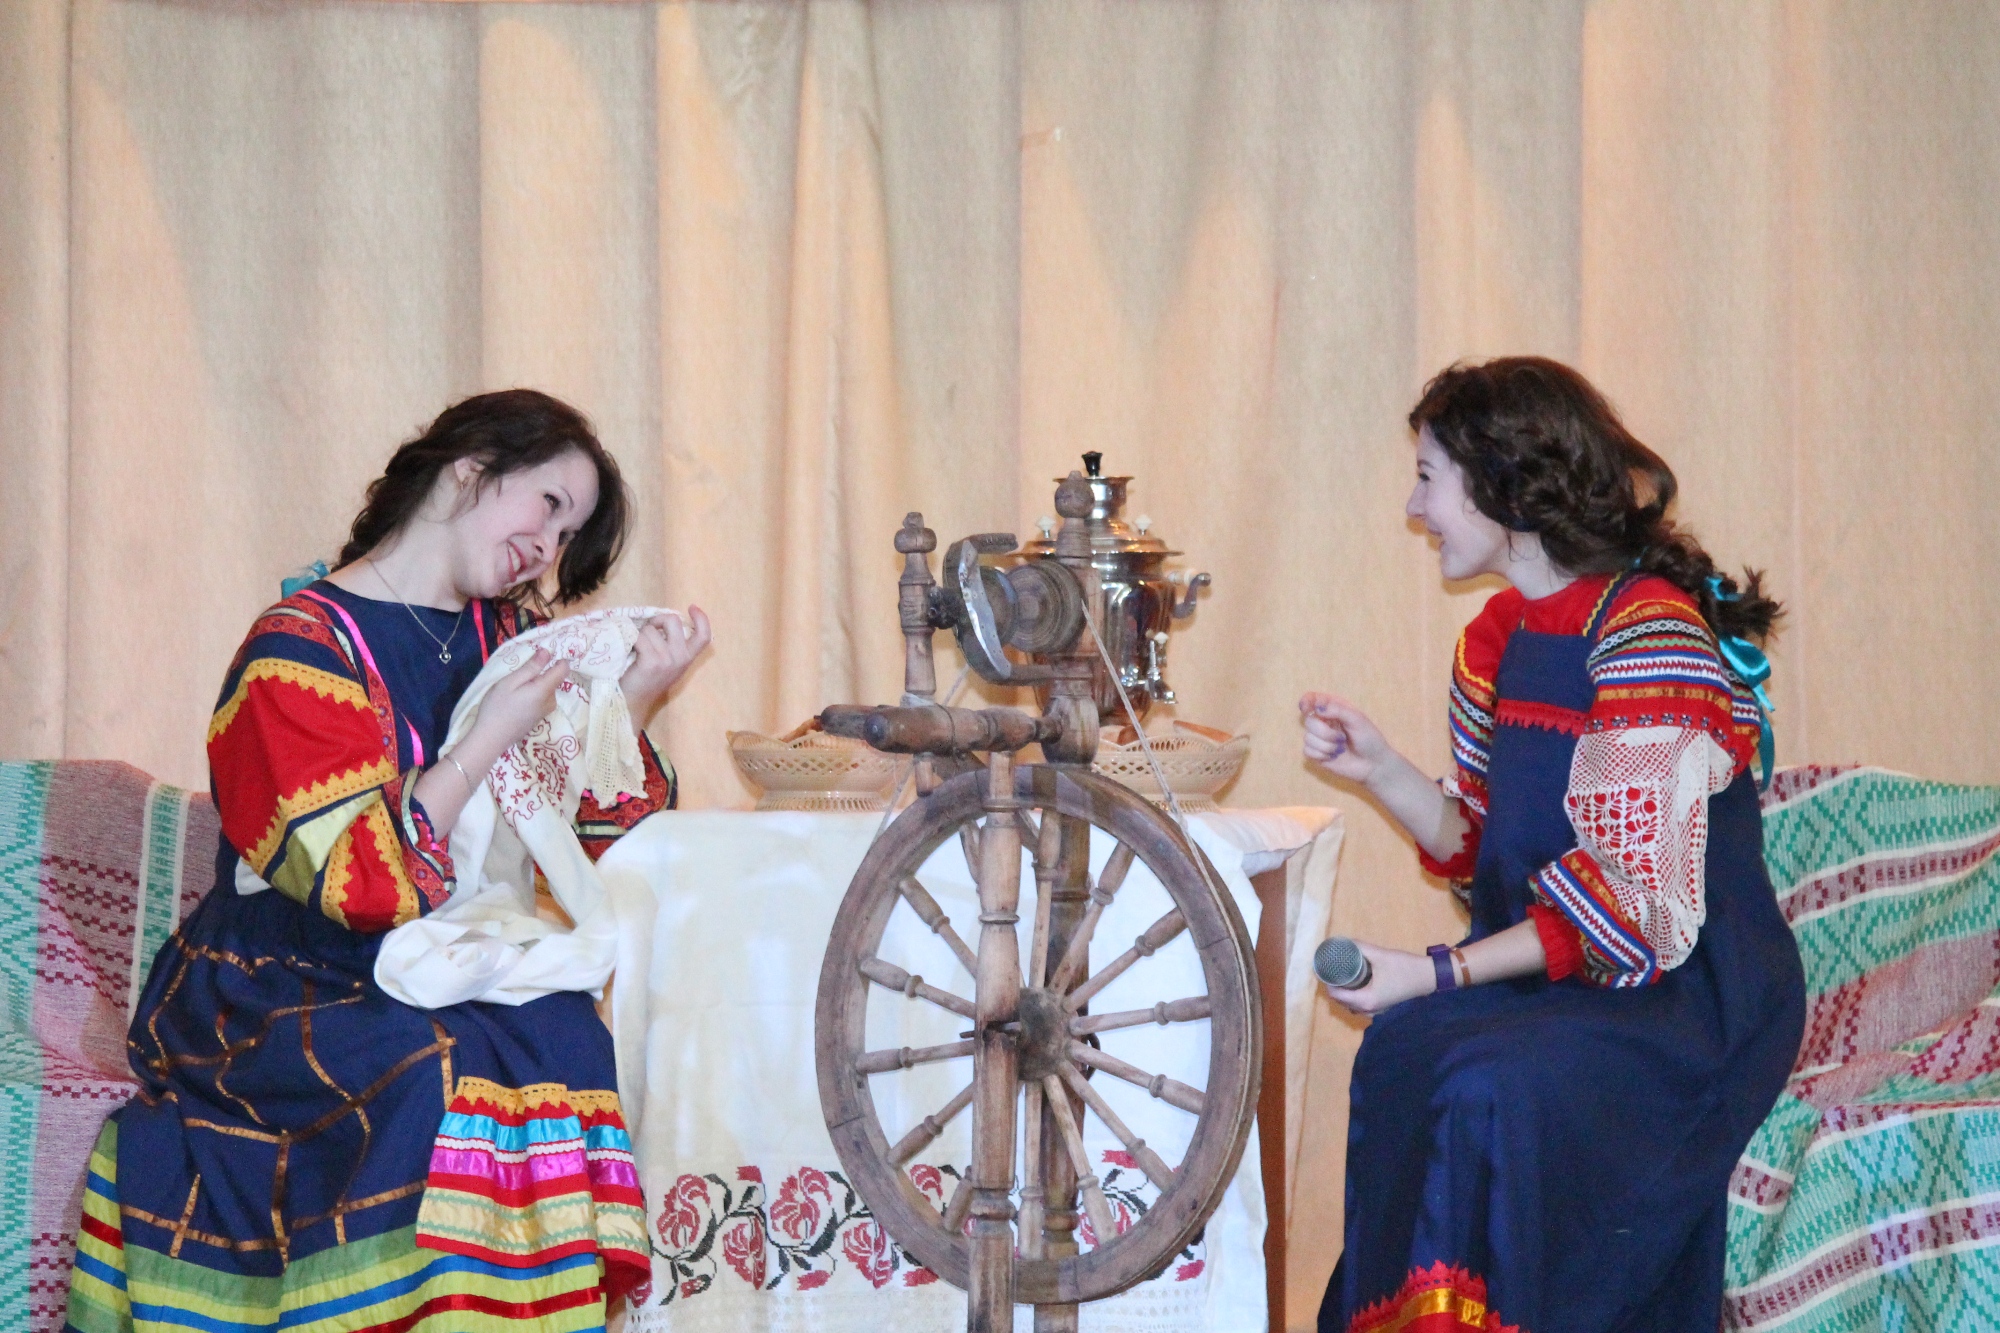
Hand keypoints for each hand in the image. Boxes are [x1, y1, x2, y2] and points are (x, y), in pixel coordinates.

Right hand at [471, 648, 569, 753]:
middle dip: (539, 673)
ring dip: (534, 684)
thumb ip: (531, 667)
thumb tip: (548, 652)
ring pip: (546, 688)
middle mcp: (551, 700)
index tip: (540, 655)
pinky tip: (516, 700)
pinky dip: (532, 694)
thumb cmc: (497, 707)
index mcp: (545, 690)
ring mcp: (546, 710)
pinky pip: (541, 698)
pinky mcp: (540, 716)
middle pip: (553, 678)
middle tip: (517, 675)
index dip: (556, 658)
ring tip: (513, 689)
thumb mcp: (510, 682)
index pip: (564, 668)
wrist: (491, 739)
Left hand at [622, 606, 711, 726]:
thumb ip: (673, 646)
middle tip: (648, 631)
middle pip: (673, 620)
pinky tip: (631, 651)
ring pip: (651, 629)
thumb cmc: (647, 679)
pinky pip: (640, 637)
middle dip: (657, 621)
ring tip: (637, 648)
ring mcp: (667, 660)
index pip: (704, 636)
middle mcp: (681, 658)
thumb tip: (663, 621)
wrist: (634, 701)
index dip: (702, 619)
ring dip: (640, 634)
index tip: (692, 607)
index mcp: (688, 658)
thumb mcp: (668, 663)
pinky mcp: (651, 662)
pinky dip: (632, 641)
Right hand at [1299, 691, 1392, 783]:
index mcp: (1332, 708)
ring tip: (1341, 748)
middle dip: (1325, 732)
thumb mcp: (1357, 719)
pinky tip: (1333, 757)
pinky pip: (1307, 751)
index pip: (1311, 699)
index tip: (1307, 709)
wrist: (1373, 764)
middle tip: (1342, 737)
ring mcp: (1318, 739)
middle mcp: (1323, 722)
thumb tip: (1317, 708)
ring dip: (1327, 746)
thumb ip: (1338, 710)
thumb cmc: (1369, 738)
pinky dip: (1322, 755)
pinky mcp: (1316, 754)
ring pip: (1308, 738)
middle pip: (1308, 721)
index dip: (1306, 702)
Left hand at [1323, 942, 1435, 1013]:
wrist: (1429, 977)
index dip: (1327, 981)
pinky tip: (1353, 981)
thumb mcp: (1379, 955)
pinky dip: (1353, 995)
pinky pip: (1360, 1004)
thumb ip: (1360, 948)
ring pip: (1351, 1004)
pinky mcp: (1382, 1006)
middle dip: (1333, 985)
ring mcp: (1376, 1010)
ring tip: (1339, 973)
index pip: (1336, 994)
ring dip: (1342, 991)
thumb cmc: (1404, 967)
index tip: (1323, 967)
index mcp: (1366, 1000)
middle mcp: (1369, 1010)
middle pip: (1341, 1001)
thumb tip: (1341, 941)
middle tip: (1329, 968)